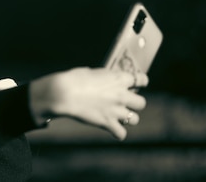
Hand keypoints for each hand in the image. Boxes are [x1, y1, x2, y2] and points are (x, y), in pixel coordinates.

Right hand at [28, 67, 147, 139]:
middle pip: (142, 103)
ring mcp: (116, 110)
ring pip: (135, 119)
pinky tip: (111, 129)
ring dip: (128, 118)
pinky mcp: (107, 123)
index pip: (142, 80)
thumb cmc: (73, 79)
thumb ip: (102, 77)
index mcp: (118, 78)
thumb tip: (103, 80)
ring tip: (119, 117)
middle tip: (125, 102)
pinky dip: (117, 133)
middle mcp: (121, 95)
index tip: (136, 83)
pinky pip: (121, 134)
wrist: (64, 93)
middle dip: (134, 103)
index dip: (140, 82)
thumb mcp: (91, 72)